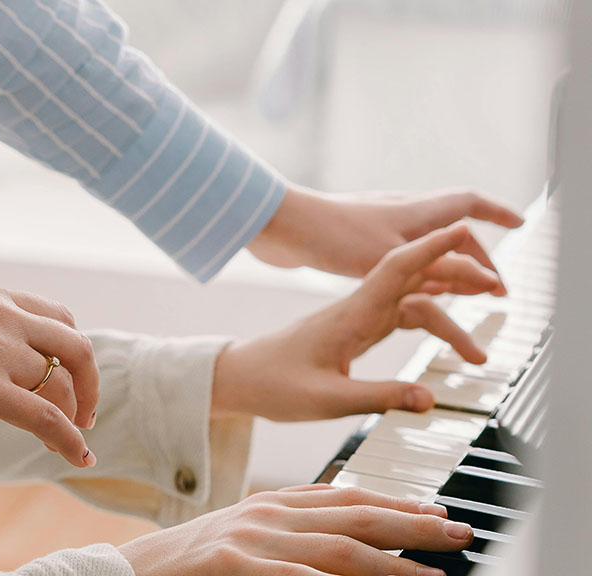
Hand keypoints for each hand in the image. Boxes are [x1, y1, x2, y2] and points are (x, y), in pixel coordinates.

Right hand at [0, 282, 98, 467]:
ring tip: (72, 440)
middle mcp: (2, 316)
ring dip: (75, 416)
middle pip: (73, 346)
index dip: (69, 352)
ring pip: (62, 384)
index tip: (67, 378)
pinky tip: (79, 458)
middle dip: (88, 382)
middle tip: (84, 412)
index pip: (54, 318)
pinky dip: (71, 440)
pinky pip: (47, 417)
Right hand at [119, 484, 470, 575]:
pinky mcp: (230, 563)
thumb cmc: (194, 559)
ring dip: (390, 564)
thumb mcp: (248, 532)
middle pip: (353, 516)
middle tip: (457, 532)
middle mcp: (269, 514)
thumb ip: (294, 526)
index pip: (348, 497)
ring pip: (335, 548)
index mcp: (274, 502)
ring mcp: (250, 538)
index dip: (397, 503)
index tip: (436, 512)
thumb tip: (347, 532)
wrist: (135, 567)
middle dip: (412, 524)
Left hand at [214, 224, 489, 419]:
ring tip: (479, 354)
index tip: (465, 228)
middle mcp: (356, 309)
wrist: (240, 377)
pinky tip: (445, 337)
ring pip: (411, 303)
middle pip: (415, 282)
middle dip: (457, 279)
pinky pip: (398, 317)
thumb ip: (378, 397)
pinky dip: (426, 323)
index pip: (396, 269)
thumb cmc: (274, 384)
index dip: (432, 247)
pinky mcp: (353, 330)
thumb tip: (428, 399)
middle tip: (499, 288)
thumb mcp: (326, 400)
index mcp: (350, 316)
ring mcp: (356, 318)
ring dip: (447, 316)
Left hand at [247, 185, 523, 294]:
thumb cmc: (328, 239)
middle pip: (449, 233)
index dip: (498, 214)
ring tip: (457, 294)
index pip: (468, 206)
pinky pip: (396, 257)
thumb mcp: (387, 269)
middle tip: (492, 289)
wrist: (275, 227)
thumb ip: (434, 279)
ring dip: (444, 267)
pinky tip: (407, 291)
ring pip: (422, 247)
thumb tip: (469, 306)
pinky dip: (414, 273)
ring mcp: (374, 227)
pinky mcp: (351, 241)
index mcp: (413, 216)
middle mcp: (398, 215)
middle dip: (476, 259)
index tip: (521, 224)